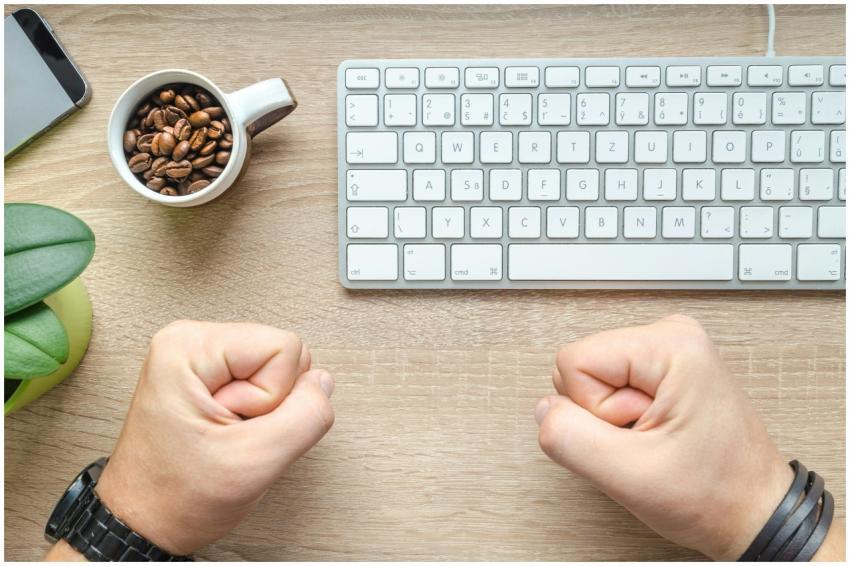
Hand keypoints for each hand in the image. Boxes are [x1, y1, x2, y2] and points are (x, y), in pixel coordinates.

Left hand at [92, 321, 334, 555]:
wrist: (143, 523)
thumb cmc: (174, 497)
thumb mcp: (253, 463)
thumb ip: (306, 417)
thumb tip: (322, 384)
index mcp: (188, 346)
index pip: (285, 347)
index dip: (275, 397)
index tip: (235, 427)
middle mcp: (190, 341)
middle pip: (282, 354)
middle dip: (270, 403)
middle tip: (230, 434)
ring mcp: (199, 359)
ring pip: (277, 370)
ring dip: (264, 412)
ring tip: (226, 436)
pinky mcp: (208, 377)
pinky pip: (263, 383)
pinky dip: (256, 415)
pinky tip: (228, 433)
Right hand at [534, 315, 791, 559]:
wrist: (753, 512)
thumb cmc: (715, 494)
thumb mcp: (631, 476)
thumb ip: (570, 438)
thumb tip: (543, 410)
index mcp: (672, 345)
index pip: (573, 362)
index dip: (592, 411)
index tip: (637, 433)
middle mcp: (671, 335)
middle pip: (581, 366)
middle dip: (602, 414)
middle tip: (647, 439)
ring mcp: (668, 351)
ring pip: (591, 379)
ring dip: (612, 420)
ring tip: (654, 438)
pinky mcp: (662, 369)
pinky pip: (608, 387)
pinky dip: (622, 419)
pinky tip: (654, 434)